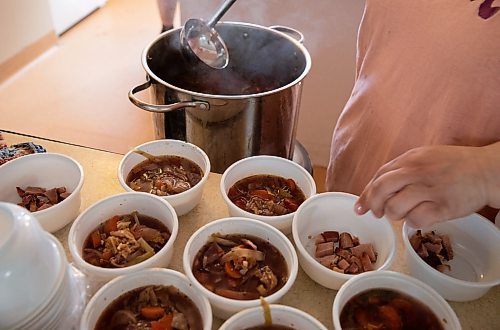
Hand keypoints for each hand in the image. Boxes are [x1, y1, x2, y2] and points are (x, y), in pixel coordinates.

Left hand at [354, 143, 499, 227]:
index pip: (378, 176)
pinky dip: (412, 223)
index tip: (360, 207)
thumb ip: (402, 168)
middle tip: (377, 214)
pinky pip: (415, 220)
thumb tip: (377, 186)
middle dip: (374, 205)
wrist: (486, 170)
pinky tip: (420, 218)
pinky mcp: (443, 207)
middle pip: (381, 190)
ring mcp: (430, 189)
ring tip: (404, 213)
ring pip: (395, 208)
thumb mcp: (425, 156)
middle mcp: (417, 172)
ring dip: (394, 215)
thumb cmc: (454, 165)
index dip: (366, 193)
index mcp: (410, 159)